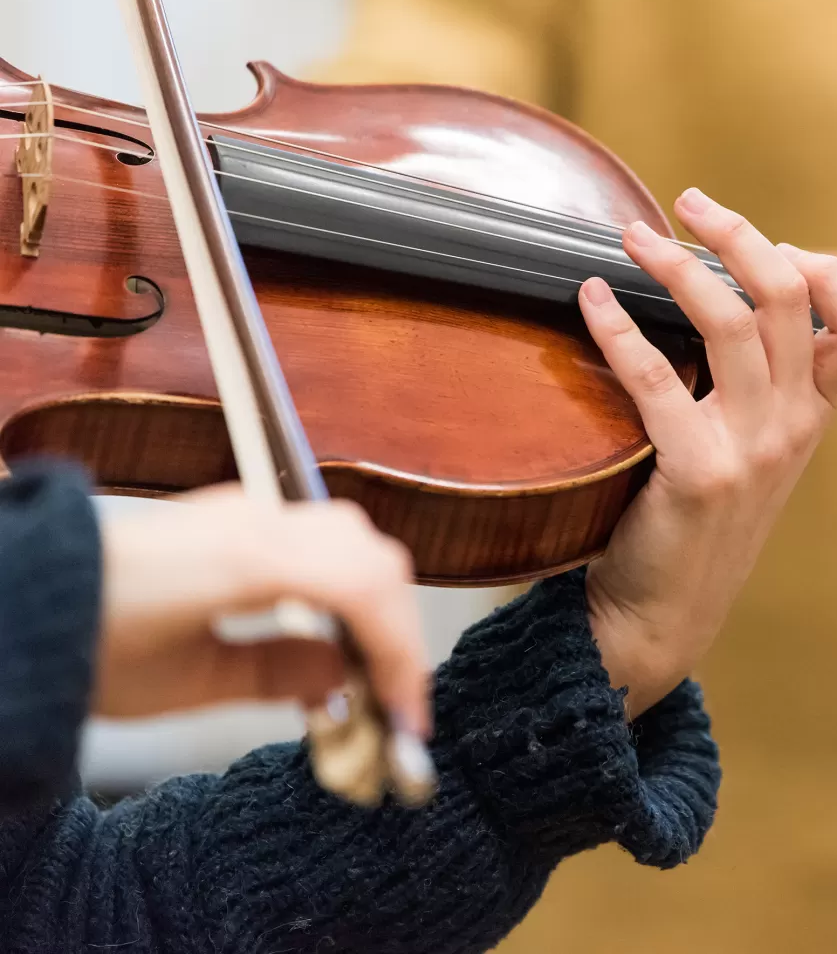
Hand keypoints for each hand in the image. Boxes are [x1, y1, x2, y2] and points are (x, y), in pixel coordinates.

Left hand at [96, 488, 429, 738]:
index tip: (407, 715)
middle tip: (397, 700)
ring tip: (367, 670)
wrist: (21, 595)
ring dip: (377, 605)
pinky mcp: (237, 516)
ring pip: (355, 540)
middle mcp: (260, 520)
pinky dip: (347, 584)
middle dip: (399, 633)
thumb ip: (280, 675)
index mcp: (251, 560)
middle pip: (375, 560)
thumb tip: (346, 679)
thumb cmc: (85, 640)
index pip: (368, 592)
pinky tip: (330, 632)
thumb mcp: (183, 682)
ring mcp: (249, 511)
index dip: (402, 656)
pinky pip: (320, 538)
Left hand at [576, 190, 836, 715]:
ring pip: (733, 323)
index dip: (828, 269)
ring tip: (633, 237)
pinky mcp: (698, 473)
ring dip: (677, 266)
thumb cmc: (696, 527)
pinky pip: (657, 377)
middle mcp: (794, 429)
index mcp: (814, 420)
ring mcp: (752, 451)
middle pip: (791, 297)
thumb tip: (720, 301)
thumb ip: (756, 389)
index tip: (775, 243)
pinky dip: (618, 327)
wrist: (664, 617)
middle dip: (738, 235)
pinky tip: (590, 300)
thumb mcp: (754, 455)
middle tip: (688, 203)